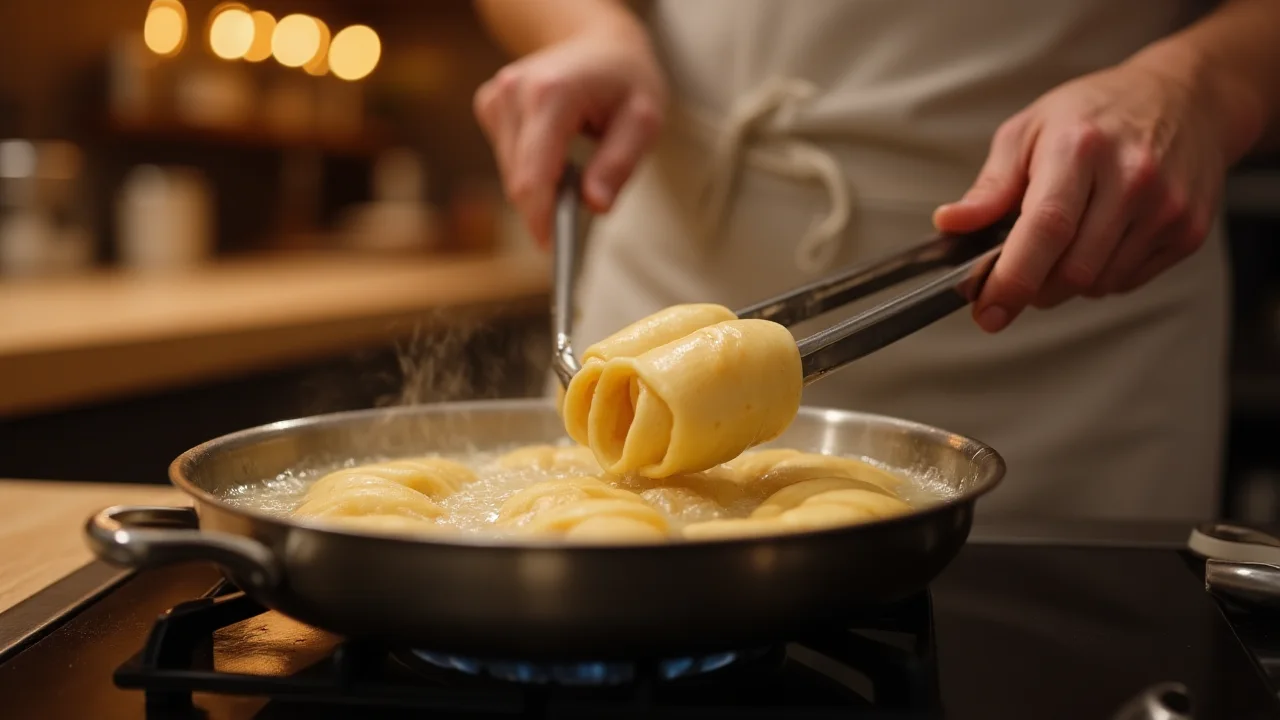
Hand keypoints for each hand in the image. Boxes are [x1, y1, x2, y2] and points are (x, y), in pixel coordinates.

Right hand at [474, 23, 666, 246]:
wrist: (598, 43)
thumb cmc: (625, 81)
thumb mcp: (643, 121)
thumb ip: (619, 164)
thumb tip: (596, 206)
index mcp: (552, 94)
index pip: (533, 174)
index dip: (540, 218)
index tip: (552, 248)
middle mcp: (514, 91)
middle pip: (519, 179)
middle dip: (546, 205)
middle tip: (582, 206)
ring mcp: (497, 96)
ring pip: (510, 173)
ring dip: (541, 186)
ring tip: (576, 166)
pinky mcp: (489, 104)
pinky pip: (505, 159)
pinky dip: (531, 169)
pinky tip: (556, 151)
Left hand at [933, 54, 1234, 332]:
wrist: (1186, 98)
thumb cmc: (1095, 113)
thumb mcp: (1028, 131)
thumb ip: (990, 186)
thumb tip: (950, 224)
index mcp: (1080, 148)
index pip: (1046, 228)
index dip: (1012, 279)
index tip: (987, 310)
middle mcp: (1131, 178)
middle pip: (1073, 270)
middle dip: (1032, 289)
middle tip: (1013, 276)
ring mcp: (1167, 207)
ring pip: (1098, 283)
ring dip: (1064, 283)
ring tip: (1060, 245)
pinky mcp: (1188, 231)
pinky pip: (1127, 281)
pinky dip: (1100, 276)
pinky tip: (1097, 240)